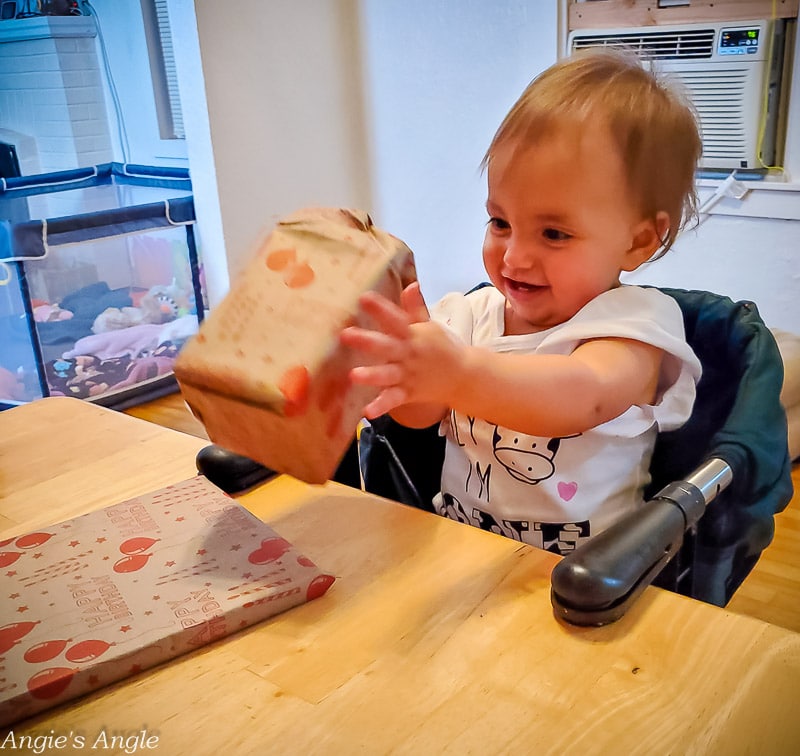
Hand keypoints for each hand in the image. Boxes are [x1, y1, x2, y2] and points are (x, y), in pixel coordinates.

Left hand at [340, 282, 461, 417]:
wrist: (464, 376)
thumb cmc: (442, 347)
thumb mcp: (430, 326)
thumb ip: (416, 309)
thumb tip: (411, 284)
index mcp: (413, 335)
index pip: (395, 318)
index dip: (380, 308)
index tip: (363, 298)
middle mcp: (409, 354)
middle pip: (387, 346)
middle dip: (367, 341)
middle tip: (345, 334)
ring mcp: (408, 375)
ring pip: (388, 375)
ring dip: (372, 375)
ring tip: (354, 375)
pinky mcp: (408, 393)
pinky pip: (393, 400)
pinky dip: (381, 406)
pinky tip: (367, 412)